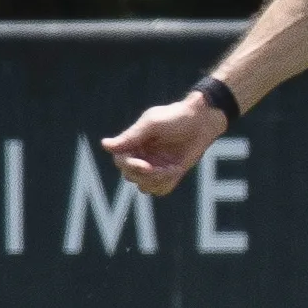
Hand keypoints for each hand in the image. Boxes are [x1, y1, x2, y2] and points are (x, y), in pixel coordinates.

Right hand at [101, 92, 225, 195]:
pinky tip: (176, 170)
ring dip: (156, 180)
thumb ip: (130, 137)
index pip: (120, 161)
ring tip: (171, 169)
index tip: (145, 165)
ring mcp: (155, 166)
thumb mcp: (152, 124)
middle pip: (130, 176)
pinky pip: (160, 190)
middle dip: (143, 175)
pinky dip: (166, 183)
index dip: (130, 166)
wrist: (203, 122)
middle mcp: (142, 155)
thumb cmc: (176, 117)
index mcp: (134, 143)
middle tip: (159, 168)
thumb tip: (104, 145)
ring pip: (144, 186)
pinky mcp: (169, 174)